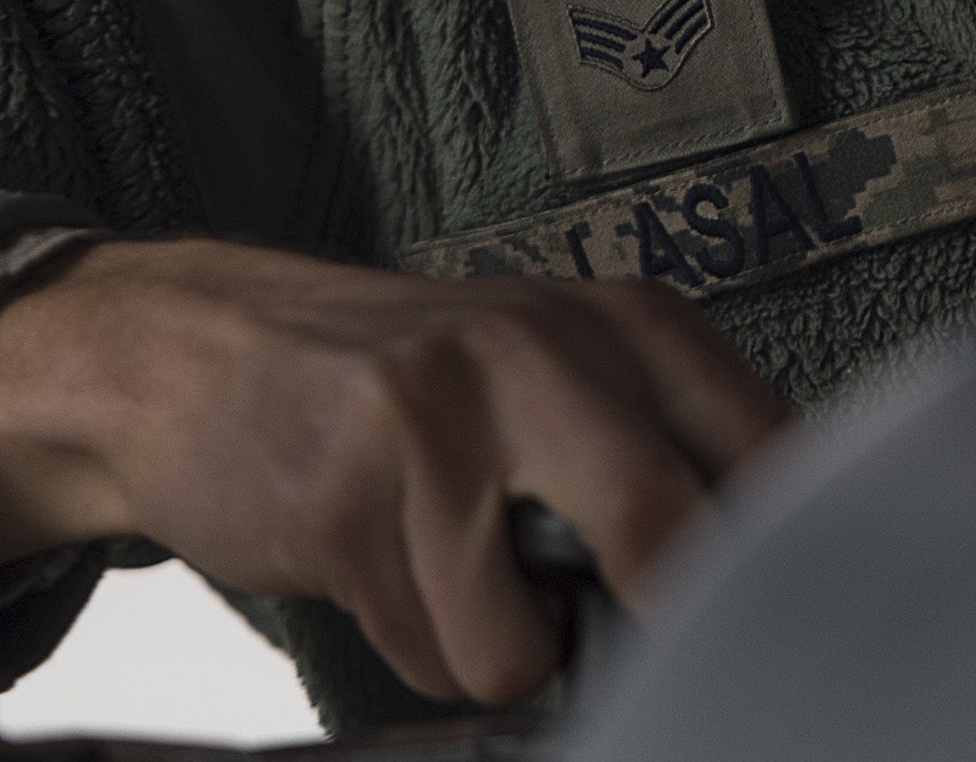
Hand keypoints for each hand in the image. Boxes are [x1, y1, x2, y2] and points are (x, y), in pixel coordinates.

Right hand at [0, 237, 788, 708]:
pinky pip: (434, 651)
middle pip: (667, 533)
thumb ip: (662, 452)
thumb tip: (768, 590)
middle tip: (639, 650)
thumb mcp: (560, 370)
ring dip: (501, 653)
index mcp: (631, 324)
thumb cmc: (407, 383)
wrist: (191, 349)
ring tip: (458, 578)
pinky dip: (422, 649)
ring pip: (528, 639)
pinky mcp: (350, 498)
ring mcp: (444, 420)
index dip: (784, 569)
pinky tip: (387, 571)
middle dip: (659, 627)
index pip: (767, 453)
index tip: (776, 632)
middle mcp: (548, 352)